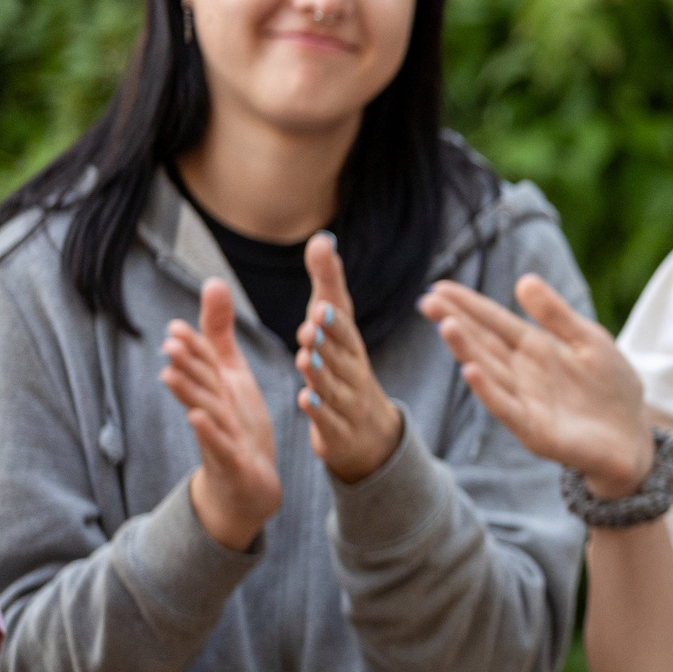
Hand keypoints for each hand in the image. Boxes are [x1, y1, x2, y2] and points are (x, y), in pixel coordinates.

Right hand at [160, 280, 282, 550]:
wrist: (247, 484)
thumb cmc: (236, 422)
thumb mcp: (230, 373)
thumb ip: (218, 333)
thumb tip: (213, 282)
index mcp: (216, 388)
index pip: (203, 364)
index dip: (190, 348)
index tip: (175, 328)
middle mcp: (213, 409)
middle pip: (199, 383)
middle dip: (184, 364)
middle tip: (171, 342)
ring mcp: (220, 436)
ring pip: (204, 410)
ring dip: (187, 394)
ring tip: (170, 375)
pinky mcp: (231, 461)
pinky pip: (219, 445)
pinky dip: (208, 432)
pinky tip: (197, 419)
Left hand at [294, 234, 404, 482]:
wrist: (367, 432)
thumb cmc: (345, 367)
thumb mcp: (336, 326)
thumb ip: (327, 285)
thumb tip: (321, 239)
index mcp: (352, 346)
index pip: (345, 329)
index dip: (334, 319)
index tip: (320, 304)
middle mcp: (354, 371)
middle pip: (343, 354)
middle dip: (329, 340)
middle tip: (311, 325)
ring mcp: (348, 402)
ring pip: (336, 386)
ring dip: (322, 373)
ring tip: (305, 358)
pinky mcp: (338, 430)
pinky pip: (330, 420)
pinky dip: (319, 411)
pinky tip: (306, 400)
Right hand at [422, 275, 651, 497]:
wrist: (632, 437)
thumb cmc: (610, 387)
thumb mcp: (588, 341)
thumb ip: (556, 315)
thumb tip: (523, 280)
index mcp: (535, 349)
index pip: (495, 323)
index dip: (469, 305)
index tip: (438, 287)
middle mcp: (523, 374)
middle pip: (483, 344)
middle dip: (456, 321)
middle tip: (426, 300)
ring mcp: (525, 402)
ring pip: (489, 372)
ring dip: (467, 351)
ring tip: (446, 325)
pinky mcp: (535, 430)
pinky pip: (507, 408)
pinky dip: (489, 391)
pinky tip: (471, 372)